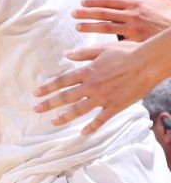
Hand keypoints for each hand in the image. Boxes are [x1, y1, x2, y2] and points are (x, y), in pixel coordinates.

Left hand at [33, 39, 152, 133]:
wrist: (148, 63)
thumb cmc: (127, 53)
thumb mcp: (102, 49)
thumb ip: (83, 53)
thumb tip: (66, 54)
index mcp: (87, 71)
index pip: (62, 81)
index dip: (48, 88)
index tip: (36, 93)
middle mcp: (91, 86)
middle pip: (66, 97)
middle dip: (49, 104)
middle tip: (36, 109)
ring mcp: (103, 97)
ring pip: (79, 110)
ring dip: (64, 117)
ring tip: (53, 122)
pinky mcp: (115, 106)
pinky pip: (101, 119)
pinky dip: (91, 127)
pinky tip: (83, 133)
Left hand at [73, 0, 170, 41]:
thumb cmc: (169, 13)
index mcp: (135, 3)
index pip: (109, 1)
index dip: (93, 1)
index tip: (82, 2)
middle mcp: (132, 14)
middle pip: (104, 13)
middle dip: (86, 13)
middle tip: (73, 13)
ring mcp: (133, 28)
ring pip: (106, 27)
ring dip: (90, 27)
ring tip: (77, 26)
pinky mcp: (136, 40)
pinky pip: (116, 40)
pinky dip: (103, 41)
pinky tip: (93, 43)